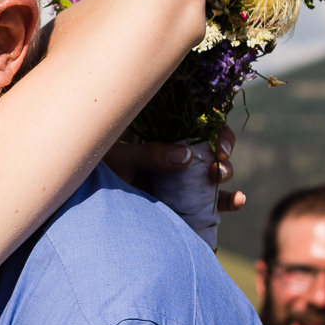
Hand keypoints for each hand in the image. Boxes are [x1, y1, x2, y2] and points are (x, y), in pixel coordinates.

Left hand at [104, 127, 245, 211]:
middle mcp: (176, 151)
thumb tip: (186, 156)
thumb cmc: (99, 171)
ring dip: (226, 174)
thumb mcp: (120, 158)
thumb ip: (149, 154)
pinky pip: (209, 199)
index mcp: (162, 132)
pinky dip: (225, 201)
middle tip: (219, 166)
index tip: (220, 145)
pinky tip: (237, 201)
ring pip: (214, 171)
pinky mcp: (182, 200)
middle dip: (223, 153)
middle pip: (211, 144)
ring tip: (225, 183)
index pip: (198, 122)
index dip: (216, 130)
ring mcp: (180, 176)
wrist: (88, 202)